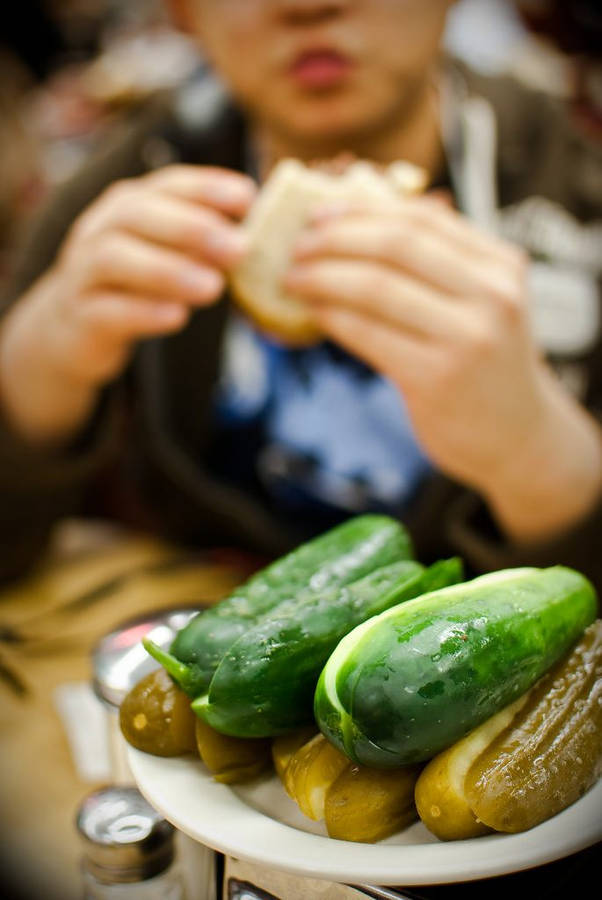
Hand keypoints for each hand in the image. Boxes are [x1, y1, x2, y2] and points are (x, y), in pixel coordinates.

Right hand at [0, 165, 255, 443]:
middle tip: (239, 248)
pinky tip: (177, 317)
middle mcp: (100, 230)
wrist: (72, 331)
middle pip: (138, 215)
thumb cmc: (135, 286)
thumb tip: (263, 235)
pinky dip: (143, 312)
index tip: (248, 197)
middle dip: (192, 228)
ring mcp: (83, 273)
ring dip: (168, 270)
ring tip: (213, 288)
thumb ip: (203, 242)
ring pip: (116, 260)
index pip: (167, 185)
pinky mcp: (80, 316)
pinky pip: (107, 310)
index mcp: (128, 206)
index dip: (207, 187)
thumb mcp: (165, 254)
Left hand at [284, 196, 601, 541]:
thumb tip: (354, 223)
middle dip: (334, 239)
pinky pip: (369, 334)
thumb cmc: (483, 364)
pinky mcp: (437, 378)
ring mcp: (467, 337)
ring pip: (376, 287)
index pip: (422, 217)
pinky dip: (332, 317)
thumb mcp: (481, 304)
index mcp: (501, 265)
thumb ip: (437, 265)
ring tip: (292, 279)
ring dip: (322, 277)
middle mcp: (492, 295)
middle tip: (296, 246)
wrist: (518, 437)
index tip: (318, 213)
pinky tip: (312, 313)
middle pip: (396, 245)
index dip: (361, 209)